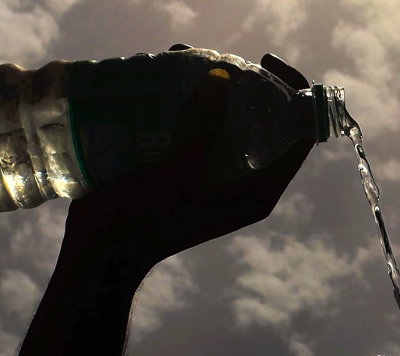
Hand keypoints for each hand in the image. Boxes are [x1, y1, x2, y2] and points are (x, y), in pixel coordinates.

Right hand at [59, 45, 316, 268]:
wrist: (101, 252)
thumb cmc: (144, 221)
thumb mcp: (178, 173)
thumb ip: (204, 128)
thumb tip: (223, 77)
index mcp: (258, 191)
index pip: (298, 136)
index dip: (294, 94)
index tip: (265, 62)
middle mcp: (244, 183)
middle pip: (266, 124)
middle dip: (247, 86)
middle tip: (218, 59)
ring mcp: (214, 176)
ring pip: (228, 122)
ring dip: (212, 90)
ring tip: (185, 59)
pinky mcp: (186, 170)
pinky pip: (198, 128)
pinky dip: (187, 102)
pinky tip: (165, 78)